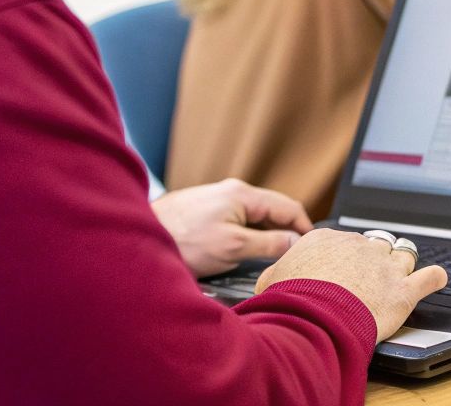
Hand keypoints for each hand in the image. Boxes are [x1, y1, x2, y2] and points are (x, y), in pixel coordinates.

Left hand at [151, 178, 311, 277]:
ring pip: (252, 218)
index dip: (305, 227)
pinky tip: (240, 254)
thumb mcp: (232, 247)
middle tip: (295, 254)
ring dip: (264, 235)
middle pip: (271, 212)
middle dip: (286, 231)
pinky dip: (245, 236)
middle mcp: (231, 192)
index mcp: (243, 195)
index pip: (289, 207)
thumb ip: (268, 244)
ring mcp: (216, 201)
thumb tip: (295, 242)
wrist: (136, 238)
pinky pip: (235, 223)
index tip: (314, 245)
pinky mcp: (202, 213)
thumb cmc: (180, 240)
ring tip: (269, 258)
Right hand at [256, 229, 448, 340]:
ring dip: (403, 262)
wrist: (312, 318)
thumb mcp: (271, 280)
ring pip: (404, 254)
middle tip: (372, 271)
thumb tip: (275, 274)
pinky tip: (437, 278)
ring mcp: (386, 267)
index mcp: (330, 240)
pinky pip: (430, 277)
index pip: (346, 240)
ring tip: (402, 271)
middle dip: (377, 255)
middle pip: (377, 244)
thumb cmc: (289, 300)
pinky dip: (435, 277)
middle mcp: (361, 247)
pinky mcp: (404, 291)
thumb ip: (278, 272)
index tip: (346, 264)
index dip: (348, 254)